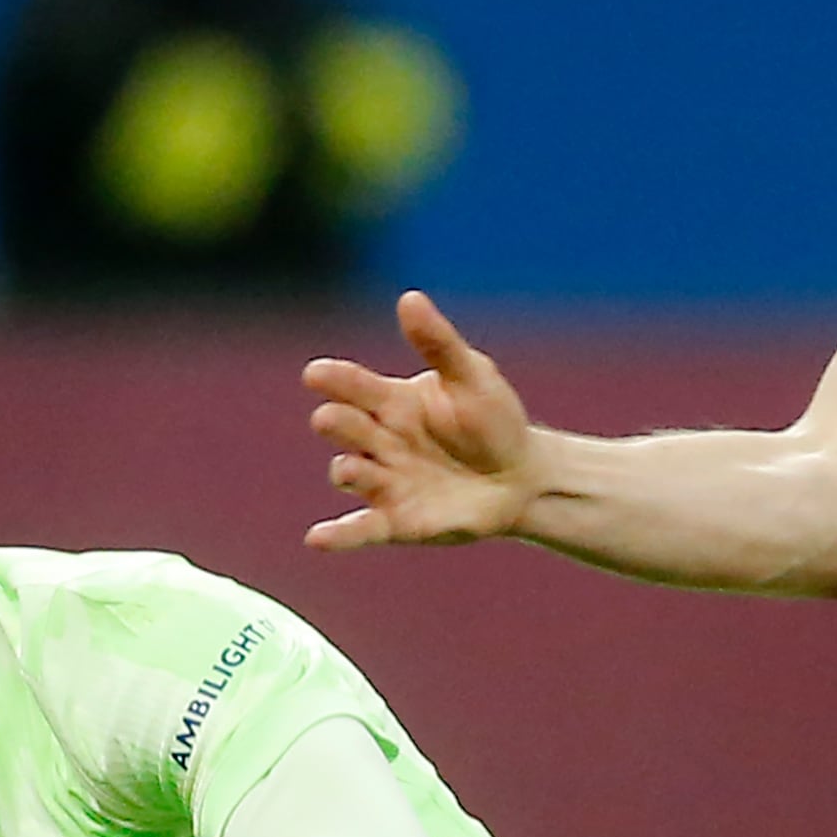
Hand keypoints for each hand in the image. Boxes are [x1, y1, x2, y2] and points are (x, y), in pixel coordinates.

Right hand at [307, 291, 536, 551]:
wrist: (521, 478)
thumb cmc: (492, 420)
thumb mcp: (471, 377)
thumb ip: (438, 344)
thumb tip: (409, 297)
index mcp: (391, 401)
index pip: (355, 386)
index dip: (334, 380)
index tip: (315, 373)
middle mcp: (379, 441)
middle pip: (347, 429)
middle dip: (337, 424)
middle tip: (330, 418)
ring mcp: (384, 482)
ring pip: (352, 474)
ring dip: (347, 472)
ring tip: (350, 469)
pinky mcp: (395, 520)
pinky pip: (361, 529)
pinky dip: (338, 536)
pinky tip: (316, 539)